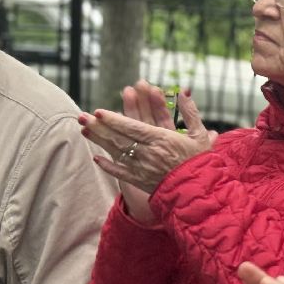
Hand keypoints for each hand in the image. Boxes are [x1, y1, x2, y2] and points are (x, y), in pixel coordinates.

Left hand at [81, 81, 215, 209]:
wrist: (199, 191)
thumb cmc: (201, 162)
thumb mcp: (200, 135)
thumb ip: (190, 112)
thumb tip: (183, 92)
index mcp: (162, 140)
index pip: (132, 127)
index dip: (114, 119)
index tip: (99, 111)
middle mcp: (149, 153)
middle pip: (119, 138)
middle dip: (99, 126)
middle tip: (82, 117)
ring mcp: (142, 168)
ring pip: (116, 152)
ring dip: (99, 141)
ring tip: (84, 130)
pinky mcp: (141, 181)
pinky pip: (121, 172)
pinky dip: (108, 165)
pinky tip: (96, 157)